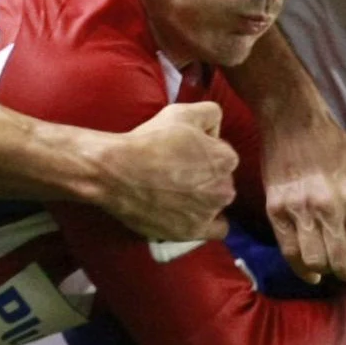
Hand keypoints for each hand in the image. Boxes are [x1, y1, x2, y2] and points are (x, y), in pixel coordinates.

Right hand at [97, 102, 236, 241]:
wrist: (119, 172)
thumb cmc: (150, 140)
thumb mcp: (183, 112)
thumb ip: (211, 113)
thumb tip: (216, 128)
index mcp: (226, 159)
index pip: (223, 154)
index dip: (204, 151)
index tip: (184, 152)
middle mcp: (224, 188)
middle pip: (221, 180)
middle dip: (206, 176)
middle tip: (178, 172)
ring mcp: (209, 213)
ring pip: (216, 203)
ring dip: (204, 198)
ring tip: (177, 192)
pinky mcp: (193, 232)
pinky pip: (216, 230)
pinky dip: (207, 223)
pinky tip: (192, 214)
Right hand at [261, 105, 345, 283]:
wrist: (292, 121)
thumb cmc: (336, 146)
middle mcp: (328, 207)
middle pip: (342, 262)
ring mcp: (299, 210)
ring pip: (315, 261)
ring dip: (327, 271)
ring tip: (331, 266)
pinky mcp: (276, 210)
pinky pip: (288, 251)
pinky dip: (301, 269)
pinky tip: (311, 271)